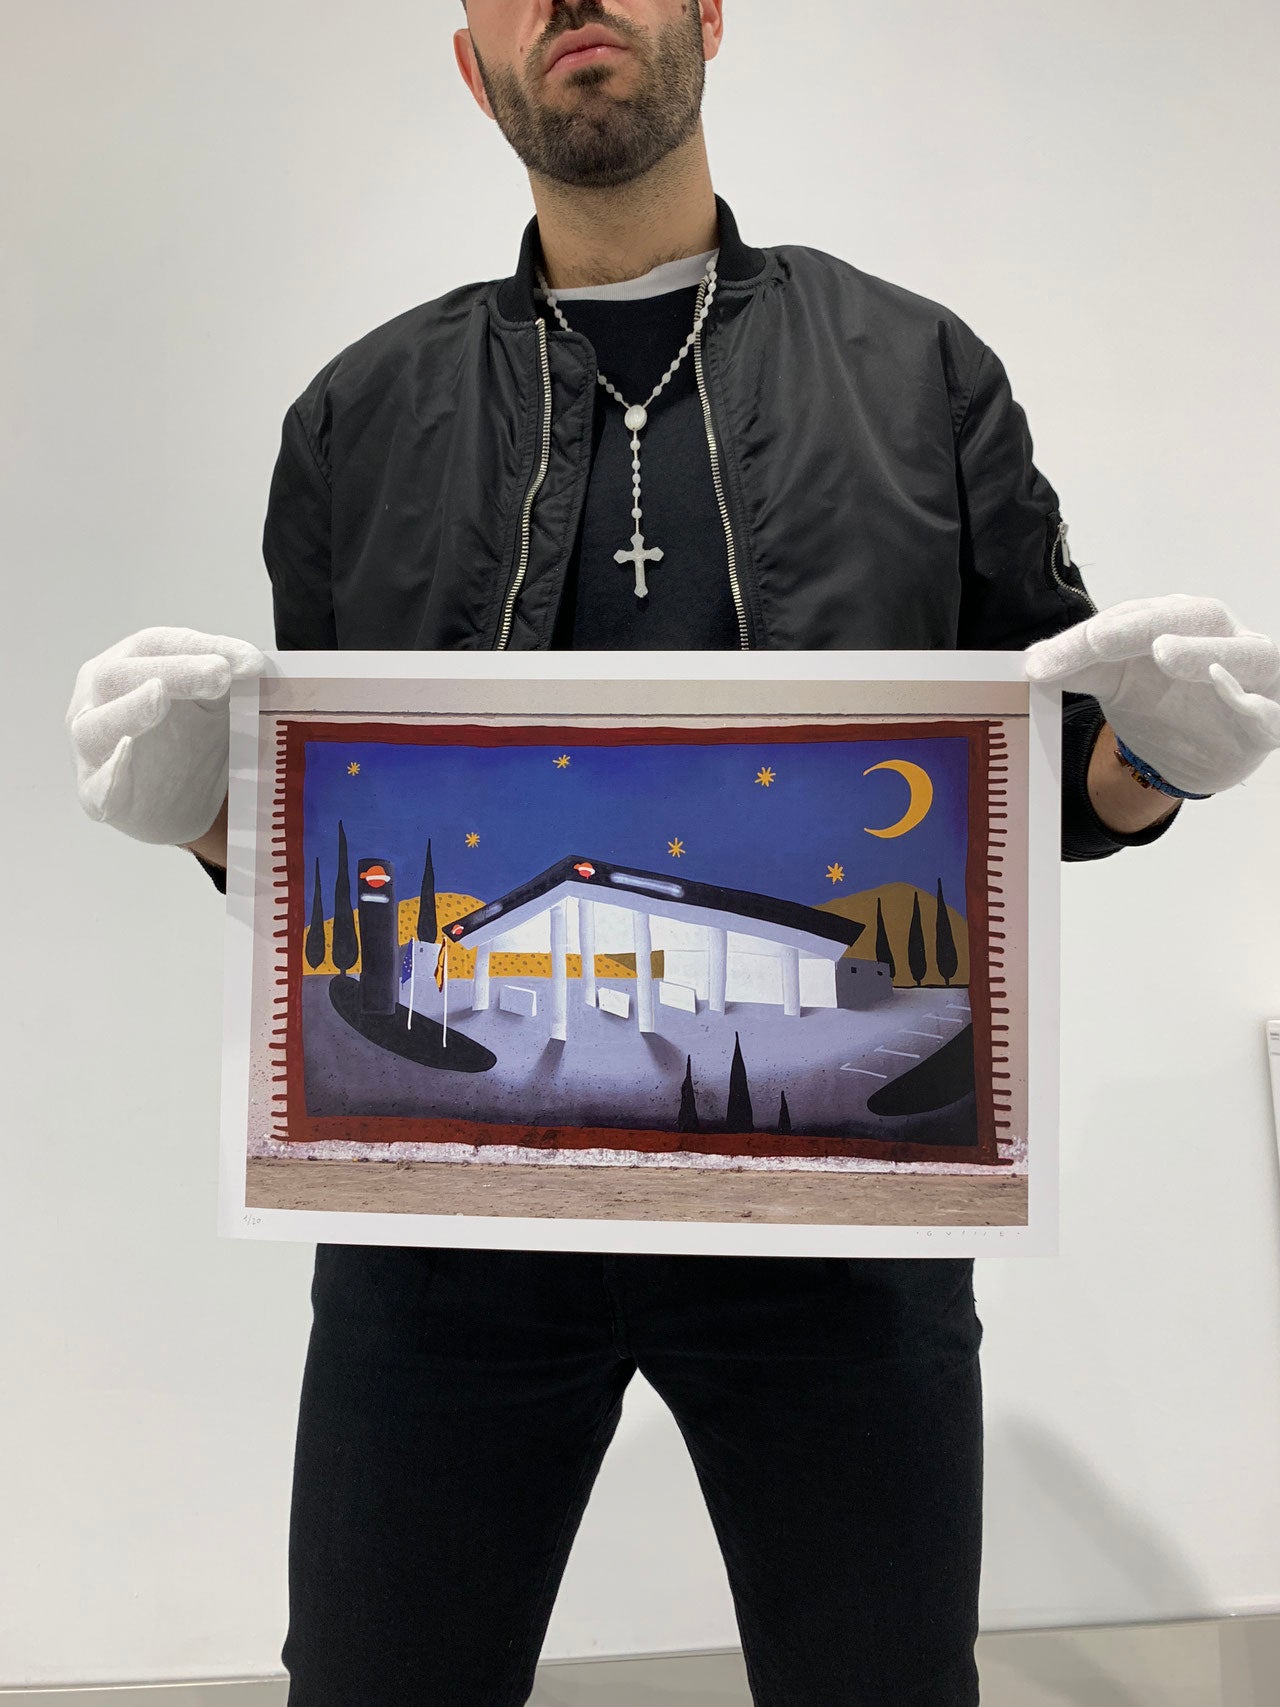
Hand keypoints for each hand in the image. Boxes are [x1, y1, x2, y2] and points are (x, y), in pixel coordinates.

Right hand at [67, 626, 266, 845]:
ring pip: (97, 725)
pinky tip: (126, 754)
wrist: (180, 803)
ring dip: (130, 709)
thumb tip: (254, 664)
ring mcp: (90, 747)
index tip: (253, 662)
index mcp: (127, 666)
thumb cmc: (190, 740)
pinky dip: (111, 771)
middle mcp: (97, 700)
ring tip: (158, 694)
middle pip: (121, 675)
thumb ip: (226, 682)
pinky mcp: (94, 793)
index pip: (157, 645)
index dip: (202, 647)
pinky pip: (97, 784)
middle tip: (220, 672)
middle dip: (174, 670)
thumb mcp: (212, 704)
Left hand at [1024, 594, 1279, 796]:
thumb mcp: (1115, 681)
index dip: (1085, 638)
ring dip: (1206, 651)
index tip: (1041, 663)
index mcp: (1178, 622)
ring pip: (1244, 654)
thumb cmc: (1162, 702)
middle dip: (1145, 625)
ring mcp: (1253, 674)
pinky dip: (1254, 704)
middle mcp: (1220, 637)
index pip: (1132, 619)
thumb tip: (1032, 664)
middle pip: (1191, 618)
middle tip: (1100, 640)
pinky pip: (1271, 708)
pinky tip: (1238, 702)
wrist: (1198, 751)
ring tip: (1164, 653)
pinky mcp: (1271, 716)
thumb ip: (1080, 668)